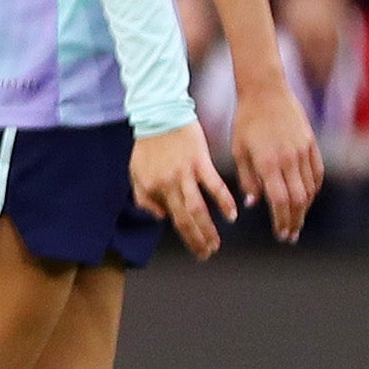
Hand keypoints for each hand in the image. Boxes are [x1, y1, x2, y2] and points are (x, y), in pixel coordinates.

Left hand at [131, 121, 242, 258]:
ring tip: (217, 243)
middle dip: (197, 240)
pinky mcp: (200, 162)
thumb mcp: (136, 173)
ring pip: (198, 208)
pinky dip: (223, 201)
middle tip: (208, 254)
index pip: (172, 219)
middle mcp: (168, 184)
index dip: (185, 237)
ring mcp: (185, 173)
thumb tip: (162, 217)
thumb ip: (145, 197)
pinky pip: (214, 186)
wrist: (159, 115)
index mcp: (152, 188)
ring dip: (208, 229)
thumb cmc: (148, 145)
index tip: (196, 249)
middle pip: (185, 219)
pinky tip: (232, 214)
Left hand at [229, 85, 322, 243]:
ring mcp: (303, 151)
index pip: (279, 200)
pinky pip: (317, 173)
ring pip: (310, 188)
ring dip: (305, 208)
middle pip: (298, 199)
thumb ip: (248, 179)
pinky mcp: (311, 144)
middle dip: (295, 220)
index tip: (281, 233)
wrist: (266, 92)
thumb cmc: (245, 122)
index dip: (282, 220)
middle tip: (290, 234)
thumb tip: (254, 203)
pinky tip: (307, 199)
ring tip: (297, 220)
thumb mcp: (238, 150)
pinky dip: (314, 189)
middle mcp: (289, 159)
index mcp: (268, 163)